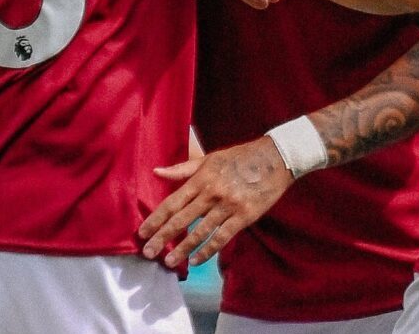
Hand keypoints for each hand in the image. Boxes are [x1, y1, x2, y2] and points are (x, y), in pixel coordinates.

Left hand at [138, 137, 294, 267]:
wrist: (276, 158)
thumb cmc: (240, 158)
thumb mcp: (210, 158)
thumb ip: (183, 169)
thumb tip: (156, 172)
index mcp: (202, 178)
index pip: (173, 202)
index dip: (156, 218)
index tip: (142, 232)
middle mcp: (212, 192)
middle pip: (182, 219)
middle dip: (163, 237)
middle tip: (148, 253)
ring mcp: (228, 205)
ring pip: (200, 231)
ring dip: (183, 248)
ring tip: (169, 261)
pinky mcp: (244, 216)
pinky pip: (222, 237)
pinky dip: (208, 250)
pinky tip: (196, 260)